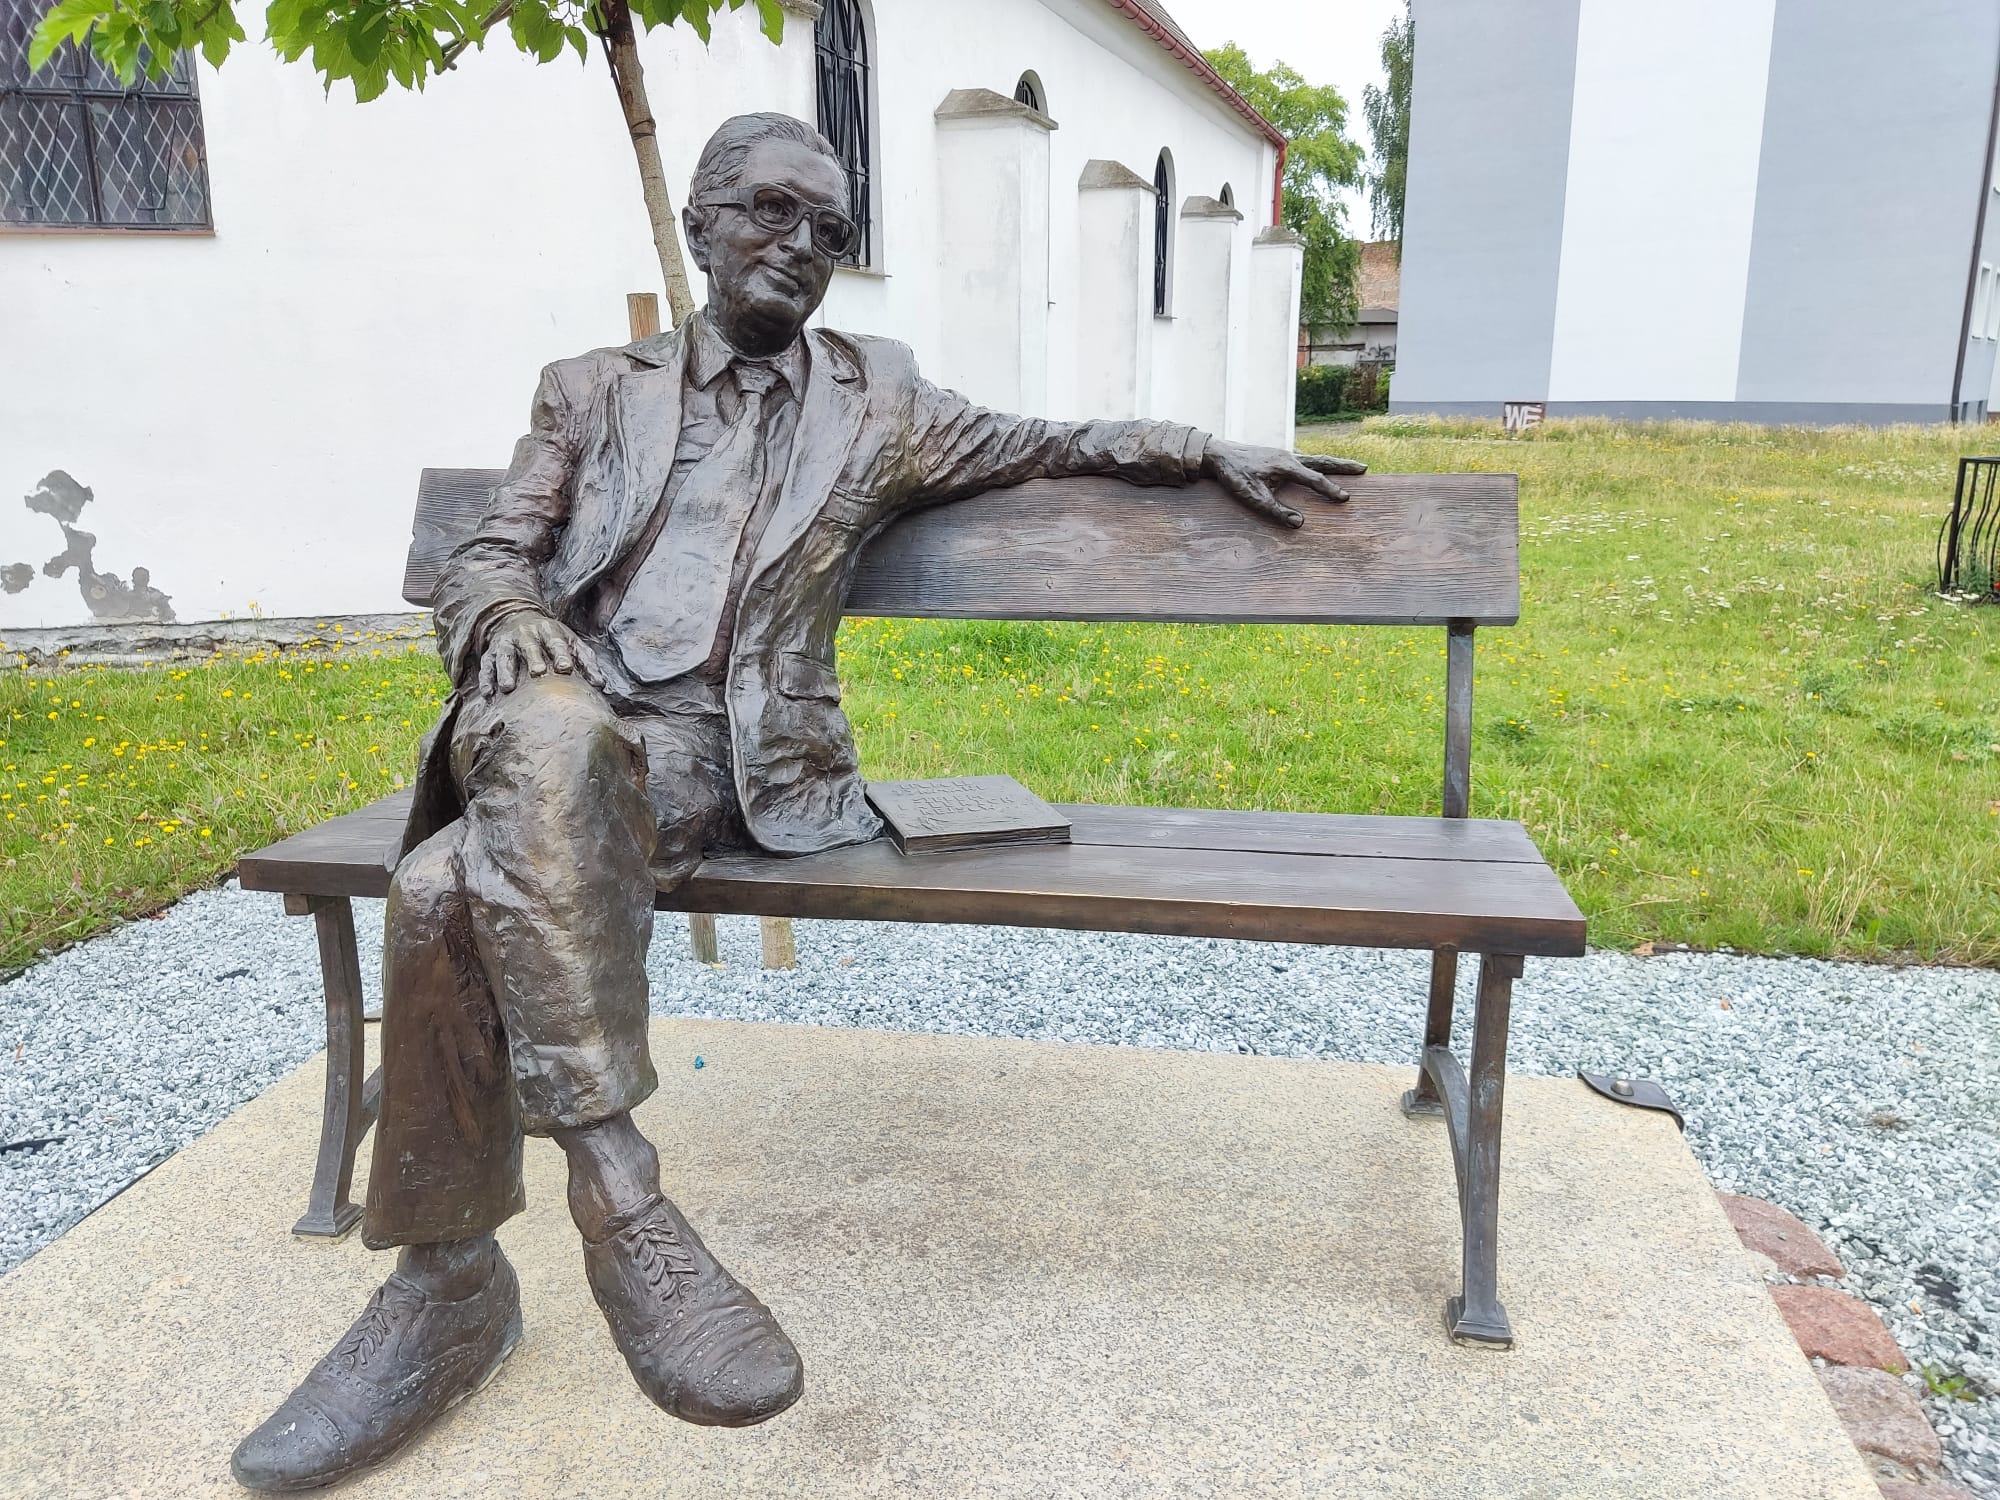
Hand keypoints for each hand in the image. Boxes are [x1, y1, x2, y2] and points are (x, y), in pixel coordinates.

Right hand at [476, 611, 603, 698]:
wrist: (517, 618)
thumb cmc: (551, 638)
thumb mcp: (570, 642)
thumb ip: (586, 662)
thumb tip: (601, 685)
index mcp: (549, 631)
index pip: (556, 641)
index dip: (560, 654)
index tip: (565, 668)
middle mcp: (525, 635)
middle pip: (529, 647)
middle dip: (533, 658)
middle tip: (537, 673)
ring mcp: (506, 643)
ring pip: (504, 656)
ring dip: (504, 671)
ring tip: (507, 688)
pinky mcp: (490, 653)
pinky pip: (486, 666)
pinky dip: (486, 680)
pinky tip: (487, 694)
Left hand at [1200, 440, 1365, 528]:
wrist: (1218, 454)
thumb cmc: (1235, 476)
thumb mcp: (1253, 498)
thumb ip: (1276, 511)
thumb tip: (1301, 523)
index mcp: (1285, 465)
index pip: (1314, 479)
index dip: (1330, 489)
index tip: (1346, 498)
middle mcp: (1289, 456)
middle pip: (1322, 461)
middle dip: (1343, 466)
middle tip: (1364, 468)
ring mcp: (1284, 454)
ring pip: (1314, 459)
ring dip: (1333, 463)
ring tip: (1350, 467)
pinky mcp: (1278, 456)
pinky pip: (1304, 459)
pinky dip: (1317, 463)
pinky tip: (1318, 468)